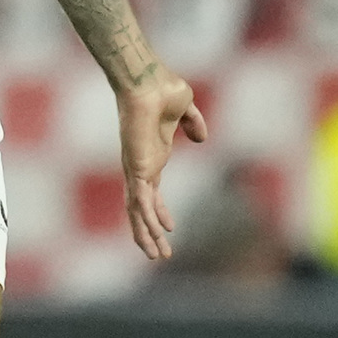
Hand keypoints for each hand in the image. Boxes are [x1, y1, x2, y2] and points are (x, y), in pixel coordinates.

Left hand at [115, 71, 208, 259]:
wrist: (146, 81)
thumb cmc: (163, 87)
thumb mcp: (186, 108)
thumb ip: (194, 123)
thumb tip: (201, 138)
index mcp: (151, 155)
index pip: (153, 192)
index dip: (160, 211)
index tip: (170, 228)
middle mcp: (141, 166)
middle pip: (143, 209)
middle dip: (151, 232)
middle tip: (160, 253)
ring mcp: (136, 169)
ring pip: (138, 212)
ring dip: (147, 235)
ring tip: (156, 256)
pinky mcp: (136, 168)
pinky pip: (141, 201)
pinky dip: (146, 220)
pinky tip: (154, 236)